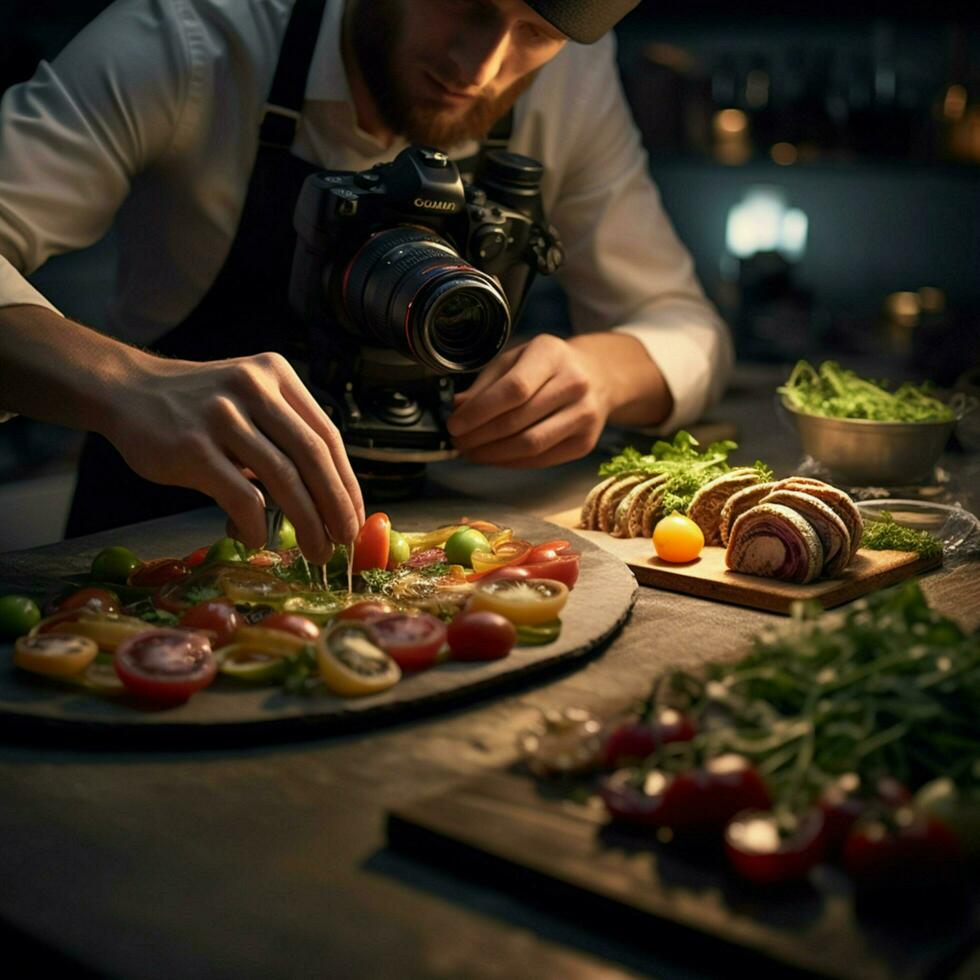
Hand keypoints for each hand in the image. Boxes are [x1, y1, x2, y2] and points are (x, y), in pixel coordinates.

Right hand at [106, 351, 363, 560]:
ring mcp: (221, 416)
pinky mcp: (192, 447)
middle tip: (344, 541)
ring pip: (283, 478)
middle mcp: (253, 388)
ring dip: (307, 523)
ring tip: (316, 550)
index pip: (327, 436)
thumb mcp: (249, 400)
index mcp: (276, 375)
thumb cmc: (197, 406)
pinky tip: (258, 539)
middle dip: (336, 507)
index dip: (347, 483)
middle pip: (313, 457)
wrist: (126, 390)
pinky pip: (241, 495)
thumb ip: (283, 436)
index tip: (356, 518)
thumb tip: (325, 500)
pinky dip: (257, 524)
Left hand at [446, 334, 609, 466]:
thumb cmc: (547, 366)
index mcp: (552, 355)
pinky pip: (541, 459)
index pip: (513, 389)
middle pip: (519, 420)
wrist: (597, 376)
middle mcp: (574, 384)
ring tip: (471, 452)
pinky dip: (511, 462)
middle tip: (457, 442)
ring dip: (493, 454)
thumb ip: (485, 384)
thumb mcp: (515, 359)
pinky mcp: (585, 442)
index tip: (455, 424)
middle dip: (479, 436)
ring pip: (530, 445)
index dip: (479, 411)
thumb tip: (456, 409)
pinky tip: (493, 457)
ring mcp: (584, 415)